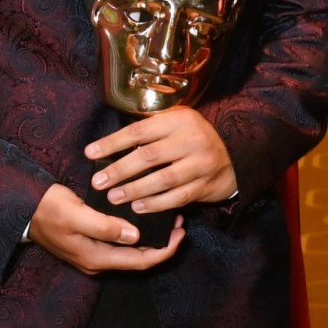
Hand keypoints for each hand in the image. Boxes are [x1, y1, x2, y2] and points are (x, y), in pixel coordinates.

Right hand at [28, 183, 182, 273]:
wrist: (20, 210)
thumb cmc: (47, 209)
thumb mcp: (76, 214)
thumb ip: (104, 226)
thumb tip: (135, 235)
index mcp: (96, 258)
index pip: (140, 261)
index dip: (165, 250)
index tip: (181, 233)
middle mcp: (97, 261)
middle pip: (139, 259)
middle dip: (163, 244)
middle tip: (180, 222)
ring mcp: (94, 254)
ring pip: (131, 252)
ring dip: (152, 238)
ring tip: (168, 219)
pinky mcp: (91, 244)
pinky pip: (122, 245)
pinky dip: (138, 234)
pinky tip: (146, 219)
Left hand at [86, 108, 237, 213]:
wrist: (236, 156)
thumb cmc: (195, 138)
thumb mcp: (177, 123)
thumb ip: (152, 130)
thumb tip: (112, 145)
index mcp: (179, 120)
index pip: (139, 131)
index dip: (113, 142)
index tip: (90, 153)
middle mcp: (192, 140)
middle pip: (149, 156)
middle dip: (119, 170)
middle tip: (98, 182)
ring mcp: (201, 163)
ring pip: (162, 179)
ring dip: (135, 190)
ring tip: (114, 197)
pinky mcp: (207, 185)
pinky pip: (177, 197)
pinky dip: (156, 204)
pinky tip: (138, 207)